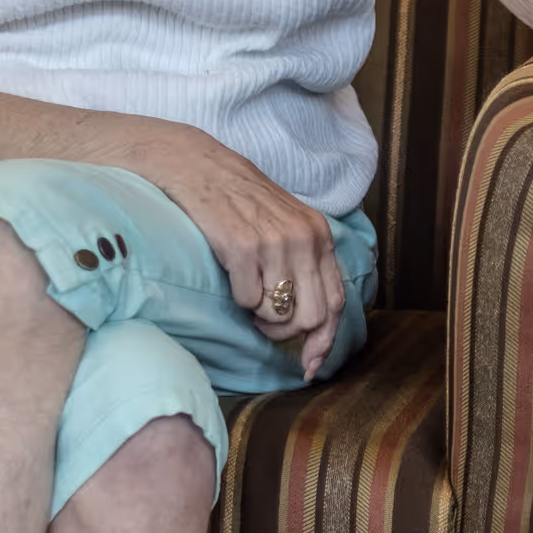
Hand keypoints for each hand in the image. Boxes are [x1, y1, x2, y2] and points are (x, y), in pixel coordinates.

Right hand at [144, 127, 348, 378]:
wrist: (197, 166)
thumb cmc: (239, 200)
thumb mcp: (286, 224)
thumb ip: (304, 264)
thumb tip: (310, 323)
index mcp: (319, 236)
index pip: (335, 302)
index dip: (325, 341)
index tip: (310, 365)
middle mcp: (303, 240)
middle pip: (309, 318)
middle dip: (285, 333)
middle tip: (264, 325)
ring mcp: (273, 243)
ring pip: (276, 314)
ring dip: (259, 316)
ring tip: (247, 293)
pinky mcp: (241, 247)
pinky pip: (246, 300)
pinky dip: (237, 299)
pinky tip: (232, 274)